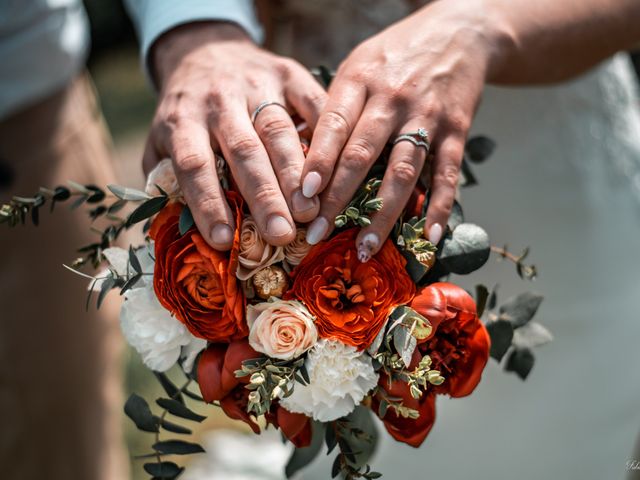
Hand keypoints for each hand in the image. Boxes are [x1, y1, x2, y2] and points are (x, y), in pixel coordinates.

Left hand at [144, 22, 326, 248]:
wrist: (207, 52)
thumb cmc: (186, 112)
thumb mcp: (160, 140)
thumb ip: (163, 179)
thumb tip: (178, 231)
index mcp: (182, 120)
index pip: (193, 164)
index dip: (208, 202)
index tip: (225, 240)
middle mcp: (218, 100)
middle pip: (243, 151)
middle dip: (264, 196)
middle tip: (282, 234)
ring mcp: (256, 83)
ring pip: (277, 131)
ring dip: (295, 173)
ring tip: (309, 211)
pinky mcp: (288, 73)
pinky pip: (311, 102)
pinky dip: (325, 134)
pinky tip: (335, 166)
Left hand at [300, 1, 513, 259]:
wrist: (459, 33)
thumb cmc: (396, 55)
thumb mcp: (359, 66)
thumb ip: (336, 107)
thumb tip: (304, 158)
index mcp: (360, 80)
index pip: (334, 125)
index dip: (318, 161)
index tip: (302, 194)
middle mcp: (393, 99)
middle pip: (362, 155)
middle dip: (337, 200)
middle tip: (317, 235)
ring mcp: (427, 116)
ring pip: (402, 171)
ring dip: (383, 214)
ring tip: (366, 247)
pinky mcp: (457, 130)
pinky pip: (447, 174)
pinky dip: (439, 207)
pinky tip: (429, 235)